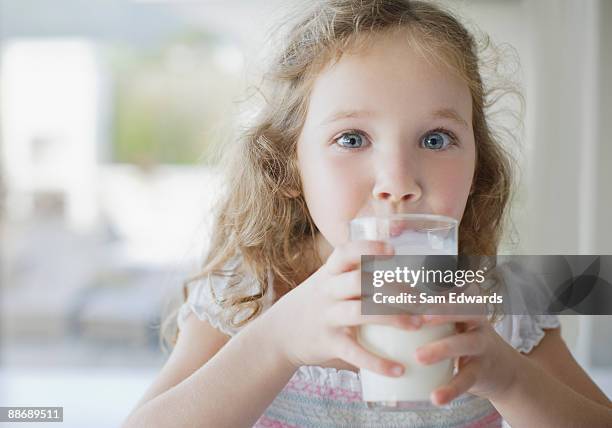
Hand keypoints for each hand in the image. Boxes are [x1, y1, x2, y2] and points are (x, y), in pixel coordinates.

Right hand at [261, 240, 422, 376]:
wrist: (279, 334)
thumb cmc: (316, 305)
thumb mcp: (328, 283)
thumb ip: (355, 276)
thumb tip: (406, 275)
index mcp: (329, 273)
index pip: (346, 252)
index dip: (369, 248)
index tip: (393, 251)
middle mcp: (327, 291)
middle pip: (359, 279)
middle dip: (392, 285)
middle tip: (419, 296)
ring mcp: (327, 317)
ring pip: (361, 311)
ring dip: (392, 317)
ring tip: (417, 325)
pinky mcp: (328, 343)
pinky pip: (355, 353)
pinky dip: (378, 362)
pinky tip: (399, 369)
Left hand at [413, 290, 522, 405]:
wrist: (503, 370)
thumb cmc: (464, 340)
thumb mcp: (451, 322)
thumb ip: (426, 314)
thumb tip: (388, 307)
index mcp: (464, 305)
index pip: (451, 291)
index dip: (433, 290)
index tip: (411, 293)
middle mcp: (476, 321)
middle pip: (464, 310)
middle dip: (442, 312)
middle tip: (418, 318)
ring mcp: (482, 344)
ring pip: (465, 343)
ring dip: (442, 348)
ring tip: (419, 357)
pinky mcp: (483, 369)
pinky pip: (466, 378)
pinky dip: (451, 388)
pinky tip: (436, 397)